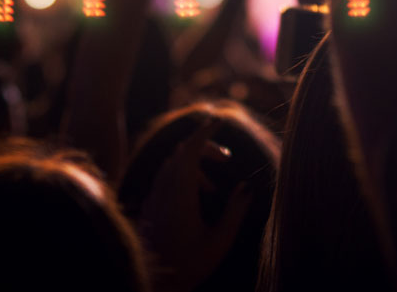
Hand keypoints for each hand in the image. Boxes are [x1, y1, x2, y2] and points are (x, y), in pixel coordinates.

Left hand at [138, 119, 252, 291]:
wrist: (155, 283)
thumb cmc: (189, 264)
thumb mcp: (220, 241)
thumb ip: (235, 211)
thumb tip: (246, 187)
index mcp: (180, 192)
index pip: (190, 149)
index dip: (205, 131)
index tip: (218, 120)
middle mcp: (164, 189)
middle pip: (181, 152)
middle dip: (204, 146)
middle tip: (226, 158)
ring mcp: (154, 197)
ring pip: (171, 164)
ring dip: (193, 164)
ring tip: (213, 187)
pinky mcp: (150, 206)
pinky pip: (165, 178)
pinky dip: (182, 176)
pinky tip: (196, 197)